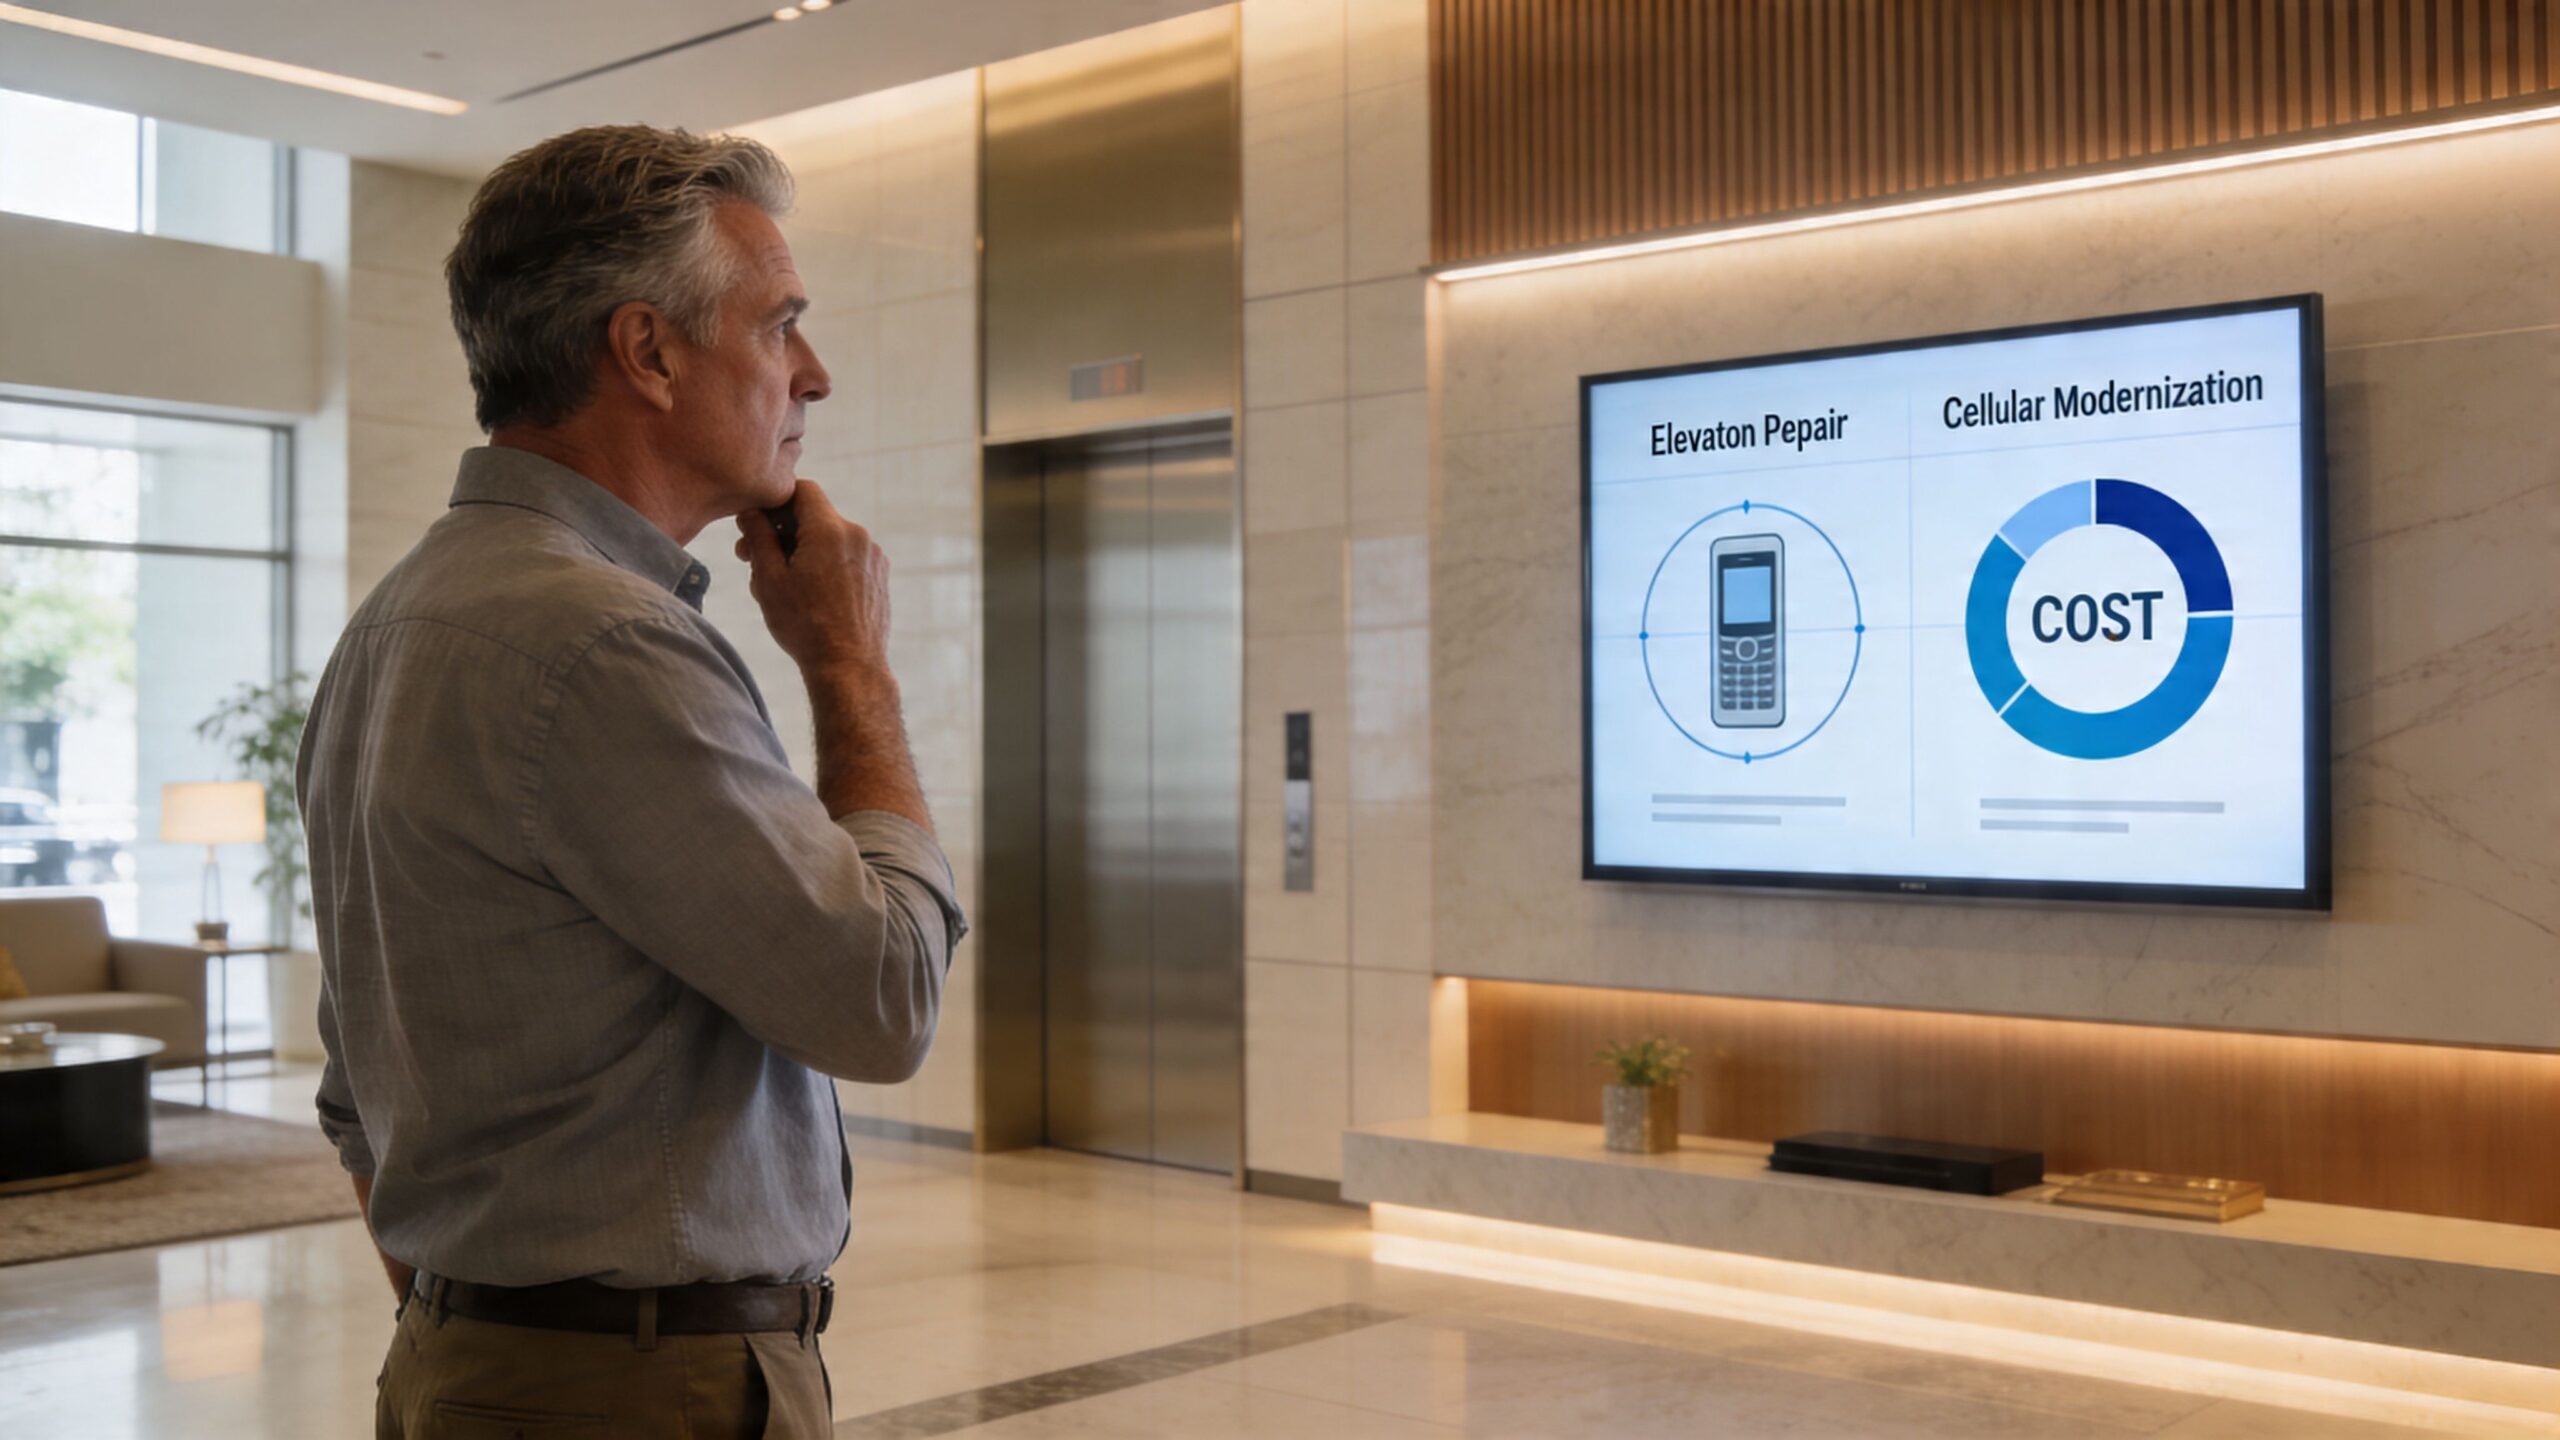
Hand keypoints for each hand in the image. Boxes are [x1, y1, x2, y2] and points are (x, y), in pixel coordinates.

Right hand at [735, 480, 891, 676]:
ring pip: (829, 540)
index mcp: (830, 529)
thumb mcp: (769, 579)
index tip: (755, 525)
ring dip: (802, 552)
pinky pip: (846, 558)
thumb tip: (751, 512)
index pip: (802, 490)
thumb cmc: (805, 625)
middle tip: (751, 558)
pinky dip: (825, 566)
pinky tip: (808, 595)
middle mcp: (858, 535)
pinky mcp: (879, 576)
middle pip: (815, 517)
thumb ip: (759, 537)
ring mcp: (873, 556)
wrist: (849, 666)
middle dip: (783, 532)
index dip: (775, 502)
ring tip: (779, 585)